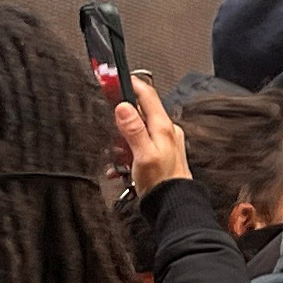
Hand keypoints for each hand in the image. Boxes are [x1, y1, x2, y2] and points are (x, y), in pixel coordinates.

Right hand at [115, 74, 188, 195]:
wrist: (172, 203)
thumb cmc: (161, 181)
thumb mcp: (143, 154)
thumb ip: (133, 129)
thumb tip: (123, 106)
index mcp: (163, 126)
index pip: (148, 95)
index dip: (131, 84)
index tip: (114, 78)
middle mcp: (166, 131)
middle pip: (140, 112)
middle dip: (122, 120)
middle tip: (110, 130)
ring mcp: (163, 142)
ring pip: (137, 131)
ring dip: (122, 142)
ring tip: (118, 158)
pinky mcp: (158, 153)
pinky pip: (138, 146)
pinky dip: (127, 154)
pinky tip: (120, 167)